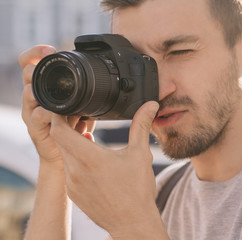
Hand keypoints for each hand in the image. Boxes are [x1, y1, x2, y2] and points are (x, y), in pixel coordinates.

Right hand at [18, 46, 94, 166]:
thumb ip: (85, 93)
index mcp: (45, 89)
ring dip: (36, 88)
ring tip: (47, 85)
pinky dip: (44, 114)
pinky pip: (36, 118)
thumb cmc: (73, 129)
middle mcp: (36, 98)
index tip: (49, 49)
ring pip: (28, 94)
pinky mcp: (36, 130)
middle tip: (44, 61)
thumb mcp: (81, 105)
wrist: (66, 157)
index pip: (33, 65)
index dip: (36, 53)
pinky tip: (50, 112)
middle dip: (34, 66)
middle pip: (27, 75)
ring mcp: (33, 113)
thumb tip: (106, 78)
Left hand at [50, 101, 167, 238]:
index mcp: (89, 157)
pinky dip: (75, 161)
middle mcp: (75, 170)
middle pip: (59, 140)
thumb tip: (150, 105)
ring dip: (72, 145)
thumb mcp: (140, 153)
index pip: (58, 129)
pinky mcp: (73, 193)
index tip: (71, 110)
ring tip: (88, 139)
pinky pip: (68, 171)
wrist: (132, 223)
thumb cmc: (137, 191)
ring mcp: (72, 184)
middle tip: (82, 121)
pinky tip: (91, 161)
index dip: (60, 116)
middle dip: (68, 128)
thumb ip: (141, 125)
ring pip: (63, 155)